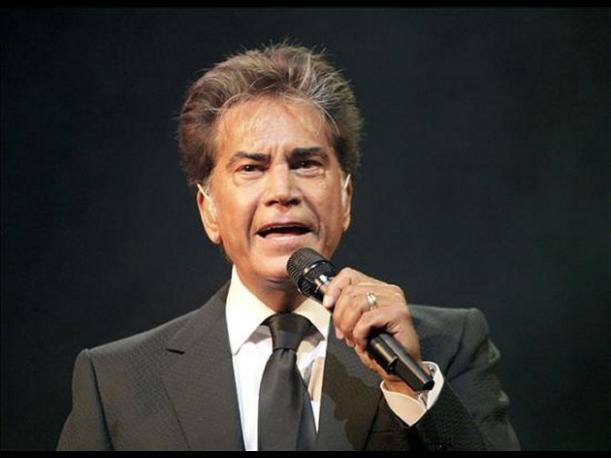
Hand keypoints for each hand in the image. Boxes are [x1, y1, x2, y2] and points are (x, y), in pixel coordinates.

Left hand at [322, 267, 426, 396]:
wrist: (400, 367)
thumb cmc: (380, 348)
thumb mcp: (357, 323)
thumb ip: (346, 308)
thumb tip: (329, 302)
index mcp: (378, 288)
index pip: (349, 275)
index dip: (334, 289)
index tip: (328, 305)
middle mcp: (388, 290)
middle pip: (350, 292)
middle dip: (340, 316)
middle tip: (344, 334)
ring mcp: (394, 300)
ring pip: (356, 304)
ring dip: (349, 326)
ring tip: (354, 339)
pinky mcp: (398, 314)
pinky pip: (367, 319)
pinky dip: (360, 334)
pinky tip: (364, 342)